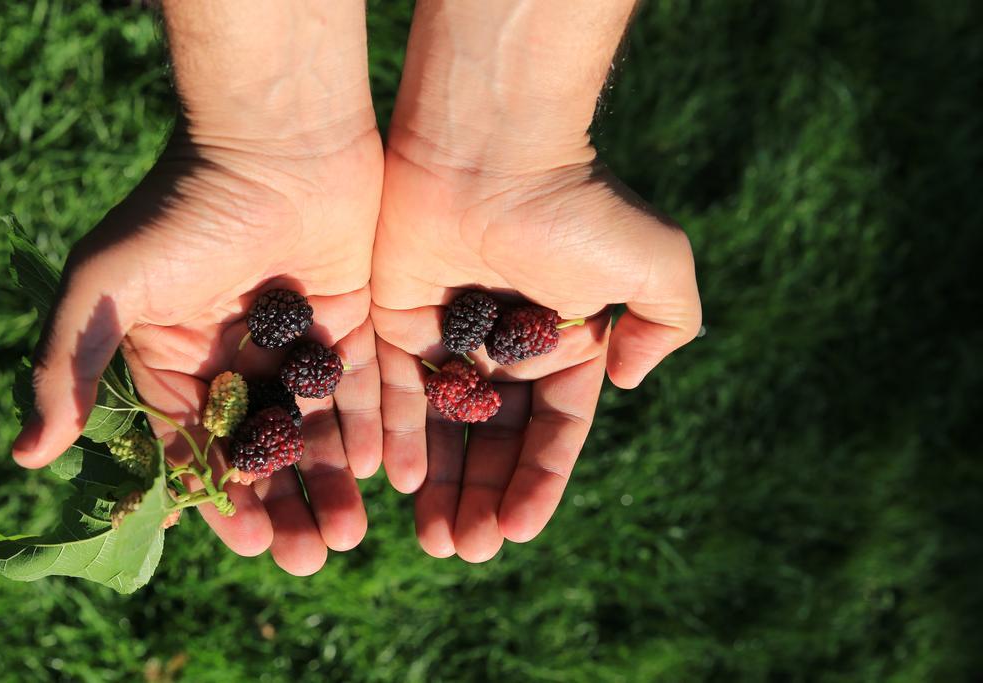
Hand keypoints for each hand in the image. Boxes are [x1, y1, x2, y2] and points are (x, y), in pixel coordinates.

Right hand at [12, 121, 383, 574]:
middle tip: (310, 555)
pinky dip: (371, 431)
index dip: (216, 497)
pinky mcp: (353, 320)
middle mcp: (236, 358)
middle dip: (281, 504)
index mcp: (175, 357)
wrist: (277, 139)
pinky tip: (380, 476)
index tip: (243, 541)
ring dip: (329, 483)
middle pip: (260, 450)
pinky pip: (363, 387)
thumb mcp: (109, 285)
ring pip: (315, 428)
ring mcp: (297, 342)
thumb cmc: (185, 208)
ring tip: (348, 534)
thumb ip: (71, 366)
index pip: (194, 446)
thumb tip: (28, 457)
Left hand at [370, 0, 698, 561]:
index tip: (517, 533)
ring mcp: (448, 337)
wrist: (493, 150)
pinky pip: (394, 390)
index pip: (552, 433)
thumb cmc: (577, 209)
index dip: (538, 486)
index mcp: (564, 346)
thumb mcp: (657, 266)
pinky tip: (400, 484)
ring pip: (443, 428)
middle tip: (463, 551)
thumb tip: (629, 380)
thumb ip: (667, 326)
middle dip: (482, 499)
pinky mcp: (395, 319)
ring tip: (435, 540)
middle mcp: (506, 350)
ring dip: (441, 485)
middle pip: (493, 443)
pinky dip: (398, 436)